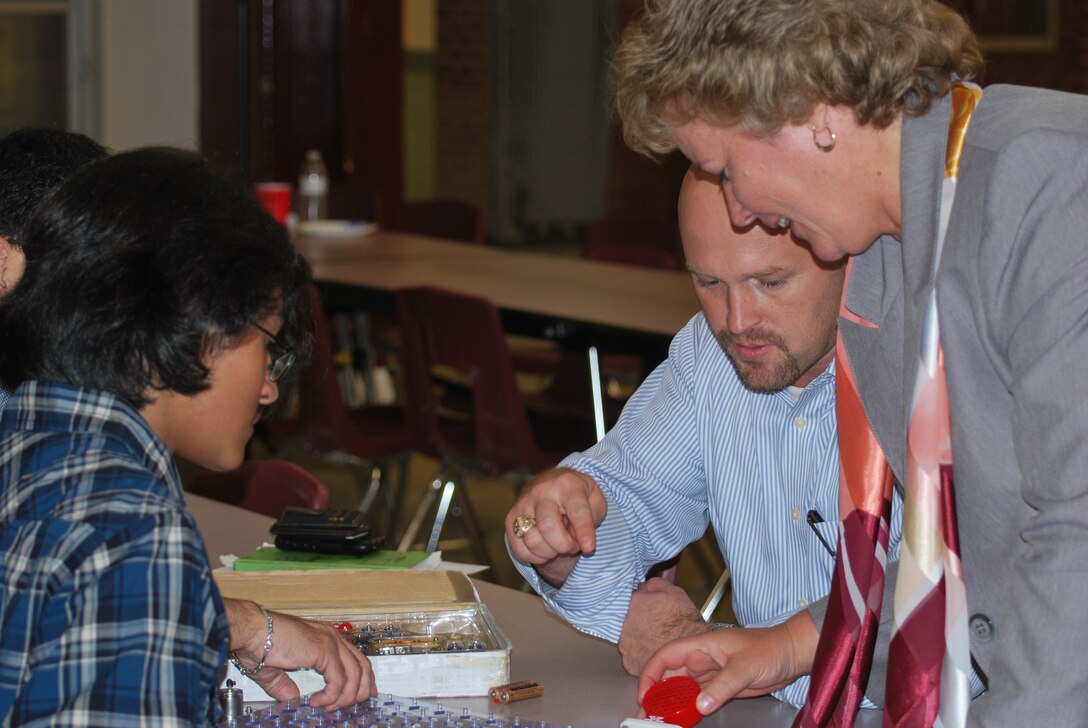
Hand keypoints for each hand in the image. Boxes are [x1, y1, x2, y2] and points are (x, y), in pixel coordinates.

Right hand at [226, 598, 376, 709]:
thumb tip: (291, 697)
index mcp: (324, 638)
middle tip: (355, 704)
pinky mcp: (324, 651)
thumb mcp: (274, 670)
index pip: (354, 657)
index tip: (362, 694)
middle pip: (362, 665)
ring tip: (330, 707)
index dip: (362, 677)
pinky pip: (338, 680)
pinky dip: (331, 695)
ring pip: (354, 674)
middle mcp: (331, 637)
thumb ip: (284, 684)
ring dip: (345, 696)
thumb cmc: (257, 643)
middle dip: (362, 688)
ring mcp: (330, 642)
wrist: (252, 631)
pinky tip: (317, 701)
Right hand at [505, 468, 607, 586]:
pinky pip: (519, 549)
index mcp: (567, 484)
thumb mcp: (595, 498)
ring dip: (550, 553)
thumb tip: (576, 538)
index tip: (589, 548)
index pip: (576, 510)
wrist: (552, 482)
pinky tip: (545, 549)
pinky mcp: (510, 518)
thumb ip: (592, 517)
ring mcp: (522, 504)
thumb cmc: (577, 494)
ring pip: (532, 541)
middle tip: (573, 545)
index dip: (584, 532)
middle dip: (565, 545)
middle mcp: (541, 492)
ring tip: (558, 545)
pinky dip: (535, 557)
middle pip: (548, 527)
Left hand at [619, 577, 709, 674]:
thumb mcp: (674, 591)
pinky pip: (631, 655)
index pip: (627, 597)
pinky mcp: (630, 663)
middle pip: (623, 618)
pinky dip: (639, 653)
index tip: (645, 606)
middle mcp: (622, 625)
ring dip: (636, 636)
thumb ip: (653, 584)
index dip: (638, 602)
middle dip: (635, 619)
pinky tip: (652, 649)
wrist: (693, 650)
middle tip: (652, 623)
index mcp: (632, 604)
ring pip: (626, 637)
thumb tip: (643, 586)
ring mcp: (625, 646)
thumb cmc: (685, 621)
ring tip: (654, 637)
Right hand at [637, 610, 817, 716]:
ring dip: (669, 705)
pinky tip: (679, 721)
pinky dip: (686, 710)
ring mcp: (709, 674)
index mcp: (701, 646)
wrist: (790, 654)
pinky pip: (696, 699)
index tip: (645, 694)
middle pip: (669, 676)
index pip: (666, 656)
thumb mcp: (744, 667)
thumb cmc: (768, 649)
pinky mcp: (718, 687)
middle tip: (645, 716)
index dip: (651, 674)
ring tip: (657, 722)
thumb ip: (722, 686)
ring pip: (681, 690)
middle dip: (655, 695)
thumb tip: (700, 705)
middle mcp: (700, 659)